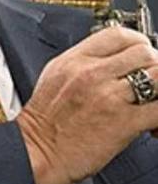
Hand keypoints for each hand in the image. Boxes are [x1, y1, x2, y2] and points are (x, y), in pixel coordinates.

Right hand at [16, 26, 157, 183]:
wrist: (38, 149)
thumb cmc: (44, 119)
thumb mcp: (55, 74)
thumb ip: (82, 62)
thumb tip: (108, 58)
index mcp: (75, 59)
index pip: (119, 34)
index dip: (138, 41)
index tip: (140, 51)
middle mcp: (92, 73)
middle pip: (144, 52)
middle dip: (152, 66)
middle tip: (148, 79)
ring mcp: (109, 96)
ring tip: (151, 99)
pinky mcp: (124, 122)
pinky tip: (152, 124)